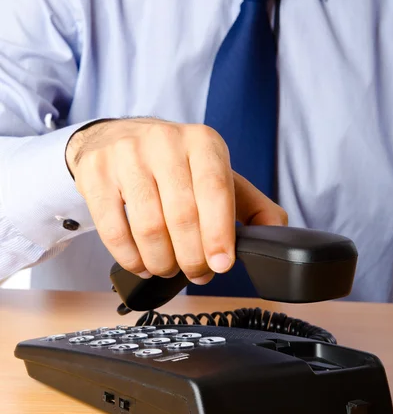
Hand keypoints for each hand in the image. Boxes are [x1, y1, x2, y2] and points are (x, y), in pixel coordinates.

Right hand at [66, 118, 287, 284]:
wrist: (115, 139)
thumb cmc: (173, 165)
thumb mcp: (216, 173)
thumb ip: (251, 205)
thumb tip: (276, 235)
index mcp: (203, 142)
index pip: (216, 191)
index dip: (219, 235)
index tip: (221, 265)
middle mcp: (165, 141)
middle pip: (182, 216)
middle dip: (192, 258)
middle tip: (196, 274)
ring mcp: (126, 155)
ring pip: (148, 227)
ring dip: (161, 262)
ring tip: (167, 269)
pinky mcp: (96, 173)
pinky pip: (114, 230)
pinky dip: (131, 259)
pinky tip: (142, 264)